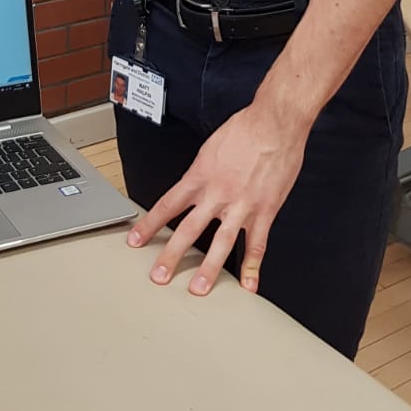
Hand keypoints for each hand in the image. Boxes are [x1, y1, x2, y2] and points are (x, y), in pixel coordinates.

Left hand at [126, 103, 306, 296]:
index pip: (168, 205)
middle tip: (159, 275)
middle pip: (188, 230)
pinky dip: (252, 266)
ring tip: (198, 288)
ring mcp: (241, 205)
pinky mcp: (265, 210)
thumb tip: (196, 184)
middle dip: (171, 255)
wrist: (274, 122)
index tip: (136, 240)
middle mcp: (217, 193)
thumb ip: (203, 170)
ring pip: (220, 243)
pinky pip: (257, 244)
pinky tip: (248, 284)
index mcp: (200, 176)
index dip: (150, 224)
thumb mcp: (211, 146)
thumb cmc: (245, 128)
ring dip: (208, 269)